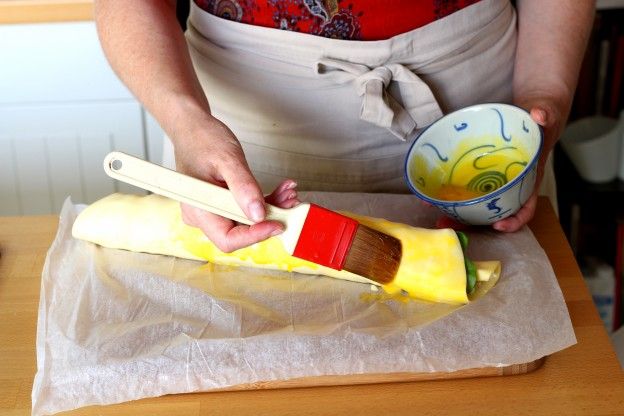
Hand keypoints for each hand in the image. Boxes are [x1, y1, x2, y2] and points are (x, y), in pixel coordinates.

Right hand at [174, 116, 298, 251]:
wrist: (193, 127)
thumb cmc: (202, 139)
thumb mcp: (228, 160)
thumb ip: (243, 187)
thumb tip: (258, 215)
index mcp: (198, 210)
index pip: (228, 239)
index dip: (254, 236)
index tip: (277, 224)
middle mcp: (203, 216)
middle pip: (240, 232)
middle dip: (268, 219)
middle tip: (290, 202)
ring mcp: (213, 211)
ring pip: (246, 222)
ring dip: (270, 210)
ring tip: (287, 193)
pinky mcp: (222, 205)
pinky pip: (245, 211)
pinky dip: (264, 202)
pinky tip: (279, 191)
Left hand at [434, 96, 569, 231]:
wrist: (531, 116)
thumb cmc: (541, 121)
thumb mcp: (547, 116)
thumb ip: (546, 115)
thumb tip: (539, 114)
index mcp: (529, 179)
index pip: (526, 207)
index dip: (514, 220)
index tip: (498, 225)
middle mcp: (511, 184)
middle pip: (493, 212)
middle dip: (474, 222)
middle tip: (452, 225)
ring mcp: (494, 180)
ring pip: (477, 203)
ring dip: (458, 213)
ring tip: (437, 217)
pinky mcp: (480, 173)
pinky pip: (467, 187)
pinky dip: (452, 193)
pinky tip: (434, 194)